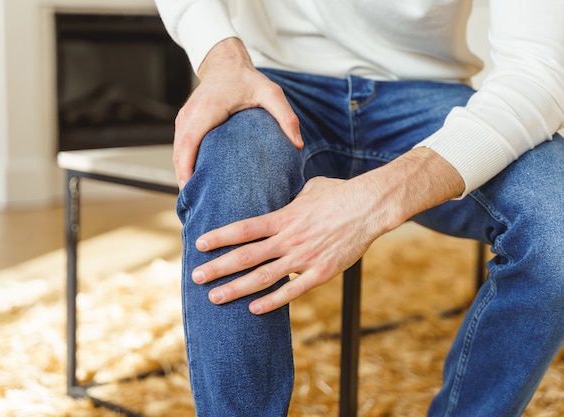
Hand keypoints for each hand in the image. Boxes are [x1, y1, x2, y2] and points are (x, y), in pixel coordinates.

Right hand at [173, 37, 302, 188]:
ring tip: (194, 200)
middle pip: (179, 155)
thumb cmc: (246, 79)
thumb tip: (298, 144)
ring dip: (182, 176)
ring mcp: (184, 120)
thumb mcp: (271, 93)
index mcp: (206, 111)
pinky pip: (180, 149)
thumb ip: (286, 117)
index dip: (186, 169)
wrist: (224, 62)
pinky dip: (184, 166)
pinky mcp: (185, 124)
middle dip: (183, 181)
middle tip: (194, 206)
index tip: (191, 190)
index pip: (189, 144)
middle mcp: (190, 117)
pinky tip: (195, 183)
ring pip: (177, 154)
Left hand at [192, 176, 384, 314]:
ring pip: (263, 277)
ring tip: (214, 297)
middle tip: (195, 276)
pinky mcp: (321, 272)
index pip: (244, 229)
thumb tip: (278, 196)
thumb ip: (288, 199)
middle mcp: (288, 239)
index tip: (199, 243)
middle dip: (218, 267)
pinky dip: (272, 301)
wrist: (369, 206)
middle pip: (246, 256)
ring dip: (236, 288)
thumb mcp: (307, 189)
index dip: (220, 237)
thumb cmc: (338, 194)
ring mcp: (304, 257)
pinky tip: (253, 309)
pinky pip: (292, 291)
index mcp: (283, 217)